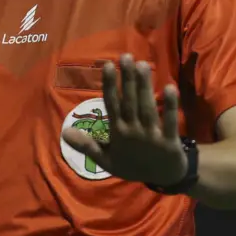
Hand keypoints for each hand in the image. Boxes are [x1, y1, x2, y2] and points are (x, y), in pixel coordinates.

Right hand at [61, 54, 187, 185]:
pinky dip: (169, 106)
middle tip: (127, 57)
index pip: (112, 105)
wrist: (163, 178)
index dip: (110, 85)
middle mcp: (133, 131)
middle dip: (128, 79)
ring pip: (146, 108)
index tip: (108, 65)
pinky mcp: (169, 141)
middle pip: (130, 102)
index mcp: (118, 133)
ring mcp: (151, 136)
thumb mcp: (106, 160)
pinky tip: (170, 88)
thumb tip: (64, 132)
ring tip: (143, 65)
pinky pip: (169, 122)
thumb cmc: (133, 164)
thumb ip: (87, 145)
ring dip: (145, 87)